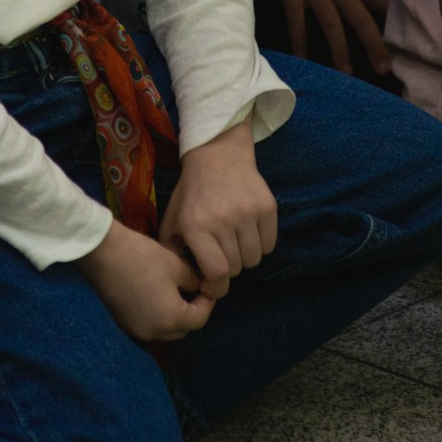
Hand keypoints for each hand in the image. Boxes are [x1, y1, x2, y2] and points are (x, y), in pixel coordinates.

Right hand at [76, 220, 214, 341]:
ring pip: (165, 329)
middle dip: (192, 310)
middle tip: (194, 288)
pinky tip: (155, 294)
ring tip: (175, 290)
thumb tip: (198, 287)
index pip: (200, 318)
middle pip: (183, 328)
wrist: (102, 253)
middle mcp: (154, 333)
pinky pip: (149, 324)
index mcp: (171, 321)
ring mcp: (135, 330)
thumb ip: (193, 281)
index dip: (207, 301)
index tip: (208, 284)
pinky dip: (157, 314)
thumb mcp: (176, 266)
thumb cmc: (143, 258)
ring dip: (174, 314)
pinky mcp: (123, 322)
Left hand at [157, 122, 276, 299]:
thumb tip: (188, 283)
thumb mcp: (172, 220)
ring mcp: (248, 213)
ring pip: (254, 259)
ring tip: (235, 242)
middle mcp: (223, 220)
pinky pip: (270, 245)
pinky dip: (261, 245)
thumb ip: (173, 253)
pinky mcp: (267, 207)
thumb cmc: (191, 193)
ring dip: (245, 257)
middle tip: (222, 255)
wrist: (217, 155)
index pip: (217, 273)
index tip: (214, 285)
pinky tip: (248, 231)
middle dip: (229, 269)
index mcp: (196, 226)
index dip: (217, 287)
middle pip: (236, 268)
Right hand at [254, 0, 389, 75]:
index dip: (392, 21)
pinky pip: (296, 20)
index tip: (406, 42)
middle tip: (383, 70)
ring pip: (331, 23)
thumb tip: (385, 7)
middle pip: (360, 17)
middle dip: (373, 44)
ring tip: (346, 73)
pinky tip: (302, 59)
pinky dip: (298, 41)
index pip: (378, 0)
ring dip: (340, 49)